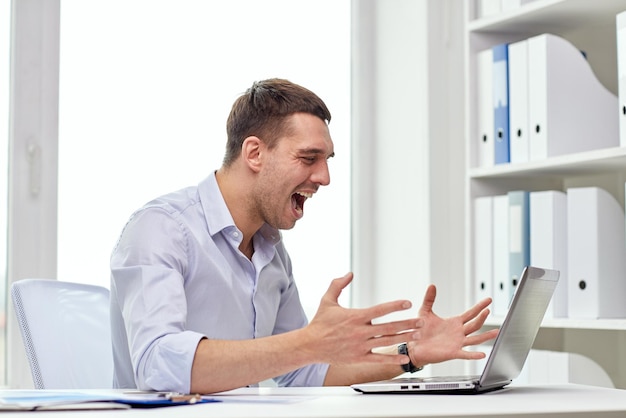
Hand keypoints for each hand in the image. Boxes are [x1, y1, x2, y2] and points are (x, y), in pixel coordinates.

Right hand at [305, 272, 422, 366]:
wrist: (310, 345)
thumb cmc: (319, 323)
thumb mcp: (327, 300)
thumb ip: (338, 285)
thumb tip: (349, 273)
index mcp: (355, 317)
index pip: (380, 310)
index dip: (395, 306)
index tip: (408, 303)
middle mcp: (360, 332)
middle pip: (388, 327)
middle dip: (406, 323)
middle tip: (420, 321)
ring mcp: (360, 346)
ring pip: (387, 342)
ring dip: (404, 338)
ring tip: (417, 335)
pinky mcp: (359, 357)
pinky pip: (379, 359)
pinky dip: (392, 359)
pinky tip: (404, 357)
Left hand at [407, 285, 497, 366]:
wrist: (414, 346)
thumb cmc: (419, 330)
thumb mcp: (425, 312)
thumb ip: (429, 299)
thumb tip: (431, 285)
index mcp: (454, 322)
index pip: (471, 313)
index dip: (479, 306)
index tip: (489, 300)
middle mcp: (458, 332)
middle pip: (475, 324)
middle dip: (482, 317)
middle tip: (488, 310)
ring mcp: (457, 343)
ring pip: (475, 339)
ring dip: (485, 336)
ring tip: (496, 332)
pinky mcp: (452, 353)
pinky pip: (465, 354)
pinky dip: (474, 355)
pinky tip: (482, 354)